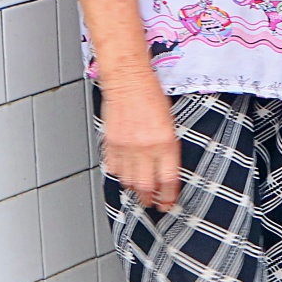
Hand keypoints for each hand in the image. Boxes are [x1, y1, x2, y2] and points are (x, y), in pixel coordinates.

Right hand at [100, 73, 180, 210]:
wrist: (128, 78)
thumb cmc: (151, 94)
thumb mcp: (170, 122)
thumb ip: (168, 147)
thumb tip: (165, 167)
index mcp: (166, 142)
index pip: (169, 180)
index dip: (169, 197)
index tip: (169, 203)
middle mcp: (146, 147)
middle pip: (147, 186)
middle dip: (150, 199)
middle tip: (152, 203)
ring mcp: (126, 147)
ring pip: (128, 181)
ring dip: (134, 189)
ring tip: (138, 192)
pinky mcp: (111, 143)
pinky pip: (113, 167)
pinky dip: (119, 174)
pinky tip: (123, 174)